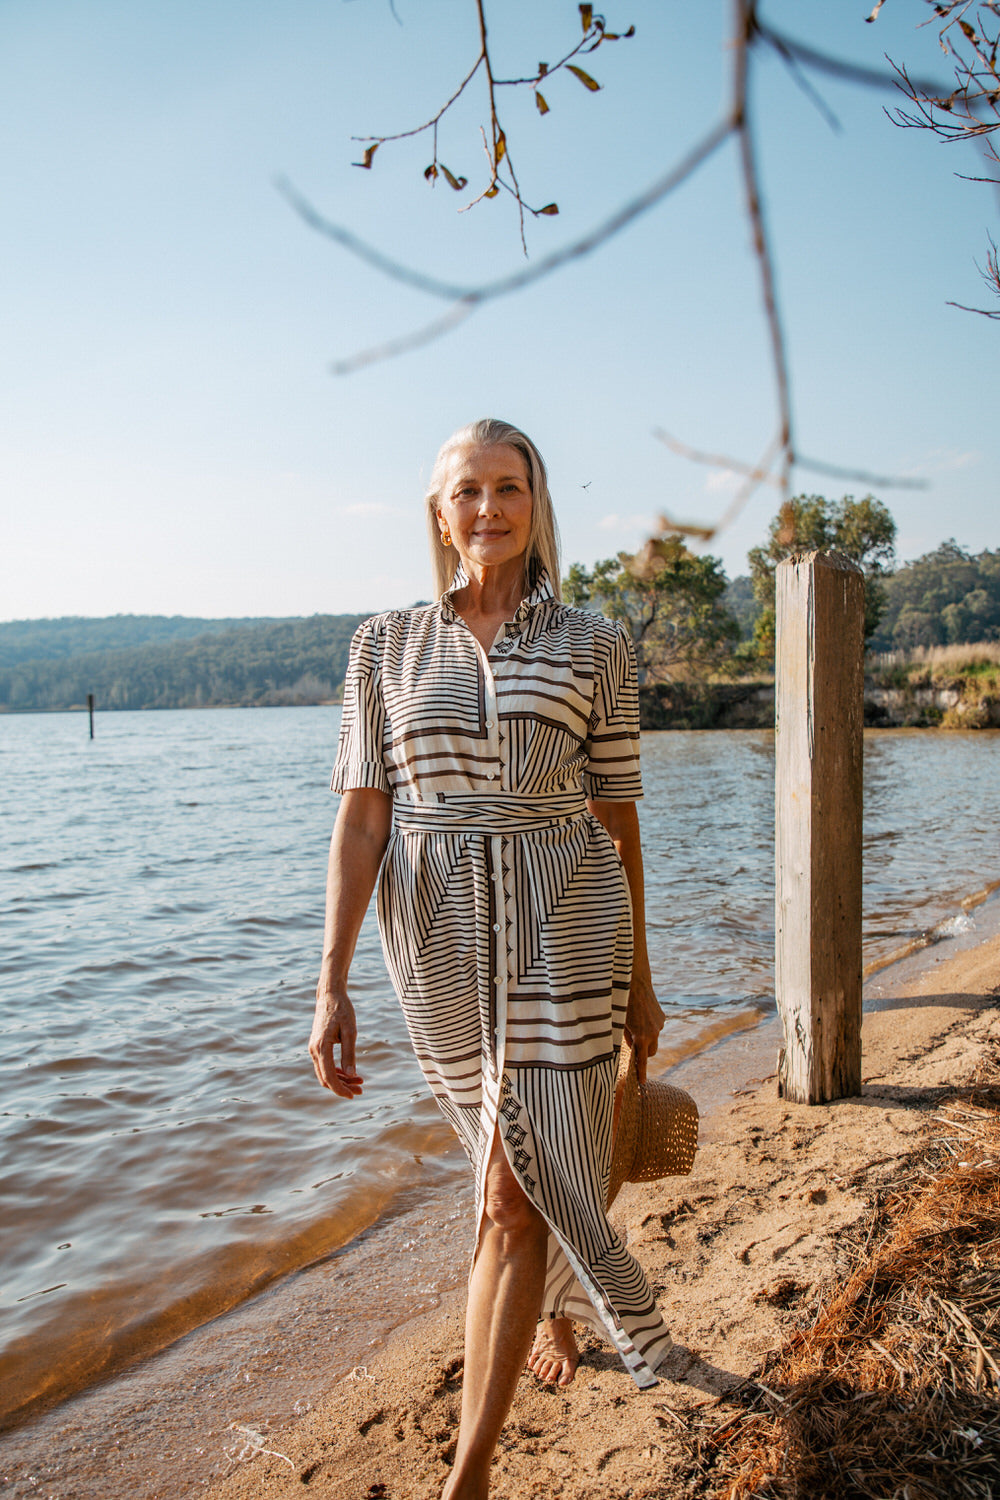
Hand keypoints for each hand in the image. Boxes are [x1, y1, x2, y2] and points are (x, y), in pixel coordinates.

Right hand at [309, 983, 363, 1098]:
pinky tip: (349, 1073)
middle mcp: (314, 1050)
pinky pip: (324, 1065)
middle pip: (325, 1078)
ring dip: (340, 1080)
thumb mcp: (350, 1031)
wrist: (329, 995)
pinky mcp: (317, 1046)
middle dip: (342, 1087)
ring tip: (359, 1081)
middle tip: (360, 1090)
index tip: (354, 1095)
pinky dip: (336, 1072)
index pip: (329, 1077)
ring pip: (324, 1073)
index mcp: (321, 1047)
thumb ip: (349, 1054)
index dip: (341, 1089)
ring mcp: (314, 1048)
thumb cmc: (342, 1010)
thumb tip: (352, 1075)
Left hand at [624, 969, 664, 1085]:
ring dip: (647, 1038)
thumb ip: (626, 1038)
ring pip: (654, 1039)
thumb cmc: (623, 1004)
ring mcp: (660, 1026)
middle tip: (635, 1048)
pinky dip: (650, 1027)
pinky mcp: (662, 1018)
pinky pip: (656, 1028)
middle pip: (651, 1053)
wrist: (637, 984)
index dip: (642, 1073)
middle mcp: (654, 1034)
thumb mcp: (621, 1024)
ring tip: (636, 1025)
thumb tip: (631, 1046)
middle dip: (645, 1054)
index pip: (643, 1061)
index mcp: (641, 1038)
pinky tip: (642, 1016)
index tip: (642, 1083)